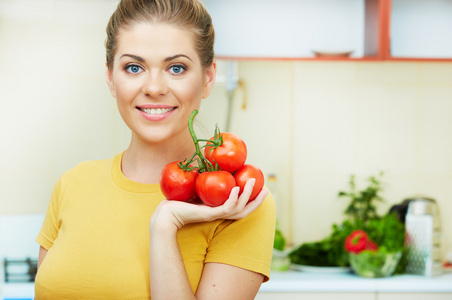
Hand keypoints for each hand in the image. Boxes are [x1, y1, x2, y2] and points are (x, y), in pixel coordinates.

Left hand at [151, 178, 268, 230]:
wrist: (167, 214)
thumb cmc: (178, 202)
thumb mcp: (195, 189)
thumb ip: (205, 181)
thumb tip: (209, 164)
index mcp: (219, 210)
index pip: (241, 207)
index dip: (252, 200)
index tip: (261, 189)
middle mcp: (220, 214)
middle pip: (245, 211)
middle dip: (257, 201)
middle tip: (266, 190)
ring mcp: (216, 215)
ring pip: (238, 208)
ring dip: (247, 195)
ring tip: (252, 182)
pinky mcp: (209, 214)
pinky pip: (226, 208)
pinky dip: (233, 198)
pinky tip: (236, 189)